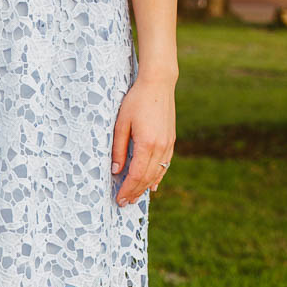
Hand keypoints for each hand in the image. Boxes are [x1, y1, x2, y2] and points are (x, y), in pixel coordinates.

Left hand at [110, 73, 175, 205]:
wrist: (158, 84)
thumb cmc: (136, 101)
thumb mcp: (121, 124)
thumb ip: (118, 149)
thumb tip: (116, 171)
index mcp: (147, 144)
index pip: (136, 175)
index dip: (127, 189)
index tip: (119, 199)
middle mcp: (160, 146)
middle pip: (147, 178)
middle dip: (135, 192)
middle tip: (124, 203)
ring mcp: (168, 144)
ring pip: (157, 173)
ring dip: (145, 187)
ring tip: (135, 197)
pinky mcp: (171, 140)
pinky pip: (165, 164)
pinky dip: (157, 176)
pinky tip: (152, 185)